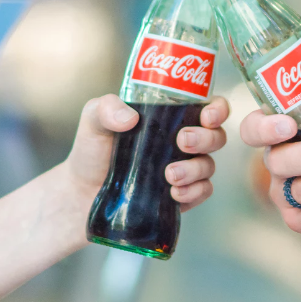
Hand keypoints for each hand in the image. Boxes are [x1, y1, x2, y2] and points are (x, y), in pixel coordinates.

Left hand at [65, 94, 229, 211]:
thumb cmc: (93, 149)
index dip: (218, 109)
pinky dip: (194, 192)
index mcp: (171, 115)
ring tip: (170, 175)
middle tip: (182, 141)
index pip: (209, 106)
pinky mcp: (182, 195)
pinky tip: (174, 193)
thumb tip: (130, 118)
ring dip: (196, 169)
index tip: (208, 116)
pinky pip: (202, 192)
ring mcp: (185, 168)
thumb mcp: (94, 119)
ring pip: (209, 166)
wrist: (82, 192)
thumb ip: (107, 108)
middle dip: (206, 138)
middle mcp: (183, 140)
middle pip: (217, 136)